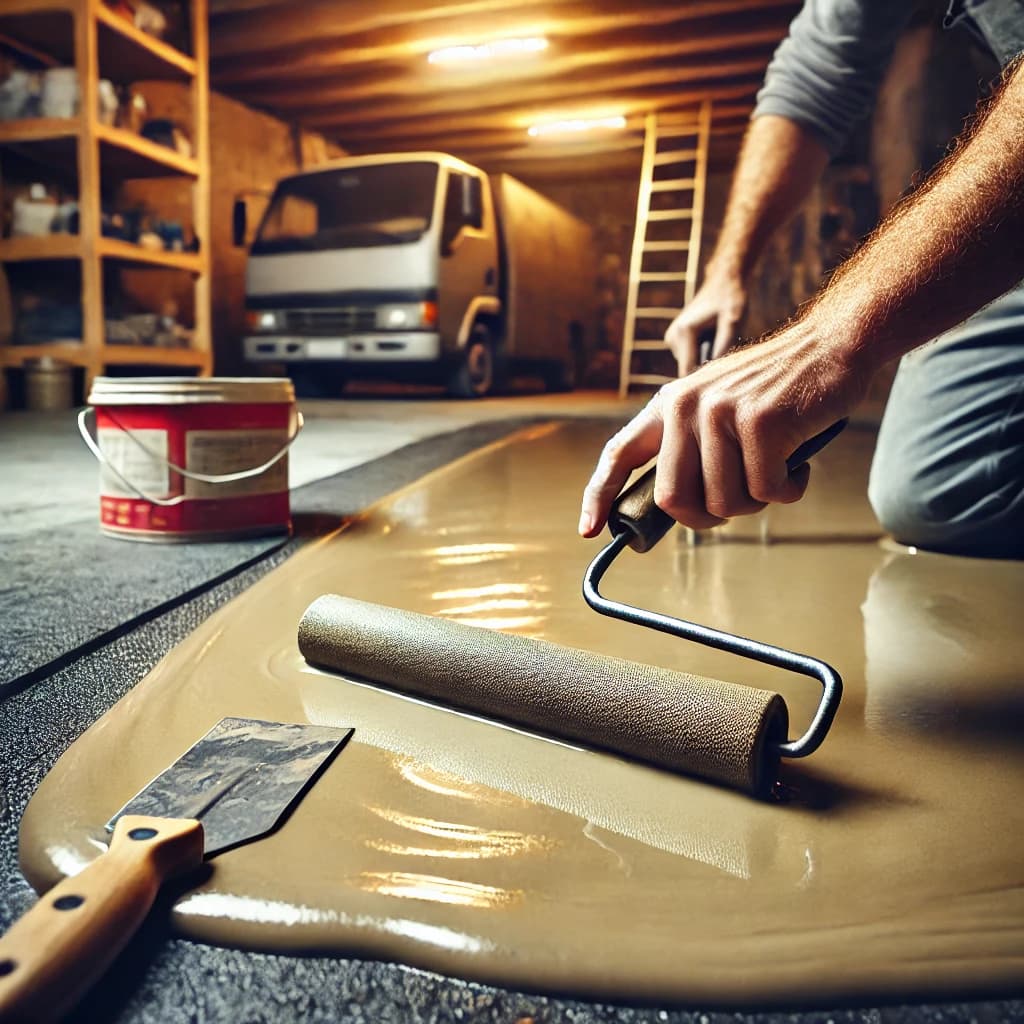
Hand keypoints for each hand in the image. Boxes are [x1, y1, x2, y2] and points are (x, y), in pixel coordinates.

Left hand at [579, 320, 867, 535]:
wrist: (831, 345)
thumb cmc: (778, 391)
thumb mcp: (718, 407)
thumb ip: (692, 448)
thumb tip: (674, 509)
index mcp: (669, 404)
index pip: (619, 453)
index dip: (599, 496)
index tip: (591, 530)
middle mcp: (686, 406)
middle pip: (676, 500)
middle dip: (708, 517)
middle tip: (740, 502)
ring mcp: (722, 412)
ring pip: (726, 502)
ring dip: (757, 502)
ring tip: (776, 469)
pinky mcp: (761, 422)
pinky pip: (767, 491)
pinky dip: (789, 489)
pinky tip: (798, 463)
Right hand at [664, 273, 746, 374]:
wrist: (724, 282)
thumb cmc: (732, 300)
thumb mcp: (734, 322)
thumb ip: (724, 346)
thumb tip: (716, 371)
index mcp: (684, 333)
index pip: (688, 371)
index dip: (704, 379)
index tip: (720, 378)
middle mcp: (673, 337)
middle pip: (690, 369)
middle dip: (707, 366)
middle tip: (725, 350)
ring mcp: (671, 339)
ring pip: (690, 365)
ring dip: (705, 359)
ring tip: (718, 340)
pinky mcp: (674, 340)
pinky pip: (689, 357)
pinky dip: (702, 353)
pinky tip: (712, 338)